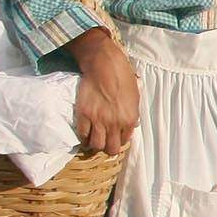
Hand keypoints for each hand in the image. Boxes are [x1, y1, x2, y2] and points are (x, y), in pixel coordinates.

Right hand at [66, 32, 139, 156]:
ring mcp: (97, 120)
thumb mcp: (135, 98)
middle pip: (110, 148)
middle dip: (107, 149)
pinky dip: (83, 137)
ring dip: (94, 145)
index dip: (118, 142)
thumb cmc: (123, 79)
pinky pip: (82, 134)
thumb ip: (132, 115)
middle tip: (104, 143)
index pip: (124, 141)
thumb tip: (131, 126)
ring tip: (93, 141)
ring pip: (95, 145)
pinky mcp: (83, 115)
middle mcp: (114, 123)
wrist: (105, 67)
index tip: (114, 139)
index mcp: (129, 119)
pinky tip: (84, 135)